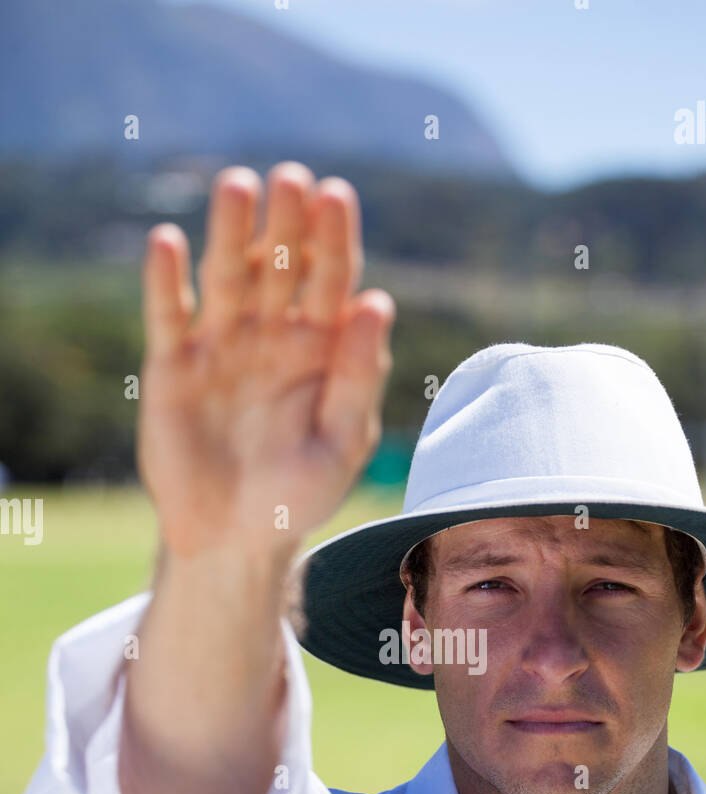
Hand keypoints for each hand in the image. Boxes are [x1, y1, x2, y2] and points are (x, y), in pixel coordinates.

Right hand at [136, 161, 394, 559]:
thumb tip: (377, 302)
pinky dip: (165, 279)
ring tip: (236, 184)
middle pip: (281, 264)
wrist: (236, 539)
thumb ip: (358, 375)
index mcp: (322, 347)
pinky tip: (168, 242)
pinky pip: (168, 314)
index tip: (335, 195)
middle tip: (290, 179)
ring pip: (226, 275)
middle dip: (286, 221)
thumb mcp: (343, 442)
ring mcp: (221, 344)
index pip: (332, 278)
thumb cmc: (300, 493)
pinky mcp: (173, 365)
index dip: (334, 237)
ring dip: (230, 230)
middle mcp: (272, 334)